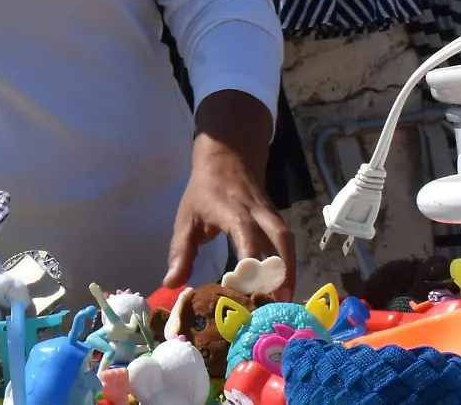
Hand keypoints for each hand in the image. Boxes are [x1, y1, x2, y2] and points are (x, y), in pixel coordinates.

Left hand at [164, 160, 295, 300]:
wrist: (228, 158)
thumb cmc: (203, 192)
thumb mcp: (186, 219)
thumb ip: (180, 252)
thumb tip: (171, 283)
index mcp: (232, 212)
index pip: (246, 236)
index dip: (248, 262)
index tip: (246, 289)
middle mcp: (258, 213)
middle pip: (278, 239)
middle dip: (281, 270)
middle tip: (279, 302)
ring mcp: (271, 215)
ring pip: (287, 241)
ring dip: (289, 270)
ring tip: (285, 299)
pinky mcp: (277, 220)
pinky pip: (286, 242)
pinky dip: (288, 263)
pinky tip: (284, 284)